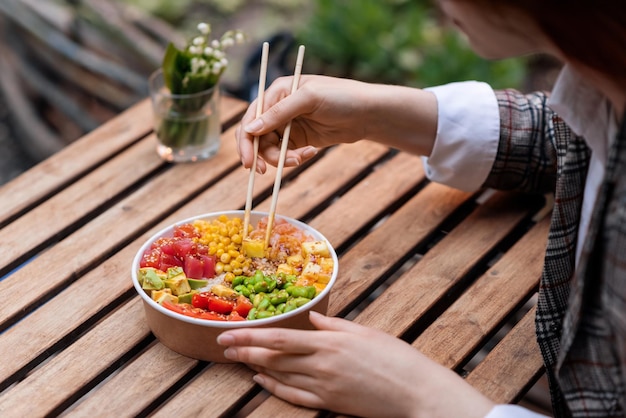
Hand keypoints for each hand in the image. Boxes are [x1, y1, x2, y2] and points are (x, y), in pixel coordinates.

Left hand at [217, 311, 493, 417]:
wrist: (416, 391)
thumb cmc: (395, 357)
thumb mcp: (364, 332)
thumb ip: (333, 324)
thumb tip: (311, 315)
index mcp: (329, 341)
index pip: (279, 337)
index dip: (250, 335)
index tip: (229, 332)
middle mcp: (320, 363)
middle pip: (272, 356)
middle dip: (244, 350)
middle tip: (223, 346)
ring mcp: (323, 385)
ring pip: (279, 375)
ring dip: (255, 366)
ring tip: (237, 360)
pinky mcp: (329, 403)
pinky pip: (293, 396)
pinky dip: (273, 388)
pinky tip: (261, 381)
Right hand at [235, 75, 437, 173]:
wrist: (369, 113)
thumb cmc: (342, 97)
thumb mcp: (309, 99)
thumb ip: (279, 113)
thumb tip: (251, 129)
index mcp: (277, 92)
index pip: (251, 117)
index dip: (246, 140)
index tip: (249, 161)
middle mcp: (279, 108)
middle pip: (256, 136)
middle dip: (260, 154)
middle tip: (264, 172)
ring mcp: (289, 125)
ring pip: (270, 148)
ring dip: (281, 158)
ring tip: (301, 159)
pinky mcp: (299, 139)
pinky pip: (286, 154)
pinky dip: (294, 158)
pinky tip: (310, 154)